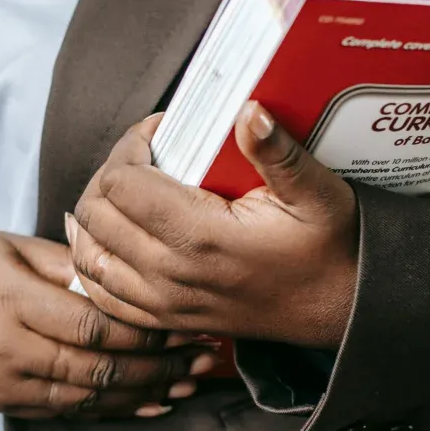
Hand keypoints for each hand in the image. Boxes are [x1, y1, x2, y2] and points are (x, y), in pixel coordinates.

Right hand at [0, 227, 212, 418]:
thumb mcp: (10, 247)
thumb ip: (68, 264)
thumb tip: (127, 275)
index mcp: (11, 299)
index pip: (94, 324)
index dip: (146, 330)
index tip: (186, 320)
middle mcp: (7, 348)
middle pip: (98, 368)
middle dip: (158, 366)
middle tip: (203, 358)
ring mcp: (2, 383)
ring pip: (88, 398)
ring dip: (144, 394)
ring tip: (188, 384)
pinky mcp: (0, 404)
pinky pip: (66, 412)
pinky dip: (111, 411)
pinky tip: (148, 405)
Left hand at [68, 102, 359, 348]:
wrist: (341, 310)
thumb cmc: (330, 248)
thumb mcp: (316, 192)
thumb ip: (277, 152)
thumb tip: (247, 110)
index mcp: (201, 237)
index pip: (121, 182)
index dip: (131, 145)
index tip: (160, 131)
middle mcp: (172, 274)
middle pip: (95, 213)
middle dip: (109, 173)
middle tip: (142, 155)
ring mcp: (163, 303)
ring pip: (89, 254)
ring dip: (96, 216)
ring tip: (125, 189)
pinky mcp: (164, 320)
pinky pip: (101, 292)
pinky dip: (95, 260)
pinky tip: (110, 236)